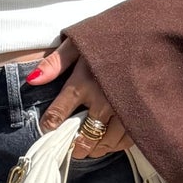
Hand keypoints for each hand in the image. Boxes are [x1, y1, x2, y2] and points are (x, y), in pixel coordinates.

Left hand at [27, 39, 134, 159]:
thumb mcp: (79, 41)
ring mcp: (124, 110)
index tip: (47, 130)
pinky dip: (116, 145)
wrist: (150, 33)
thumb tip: (32, 80)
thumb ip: (56, 61)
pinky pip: (126, 140)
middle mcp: (103, 101)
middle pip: (84, 137)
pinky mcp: (141, 115)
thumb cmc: (111, 36)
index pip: (58, 114)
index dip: (49, 126)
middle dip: (76, 147)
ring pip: (105, 142)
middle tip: (72, 149)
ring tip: (89, 149)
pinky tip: (111, 142)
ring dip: (95, 149)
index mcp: (83, 83)